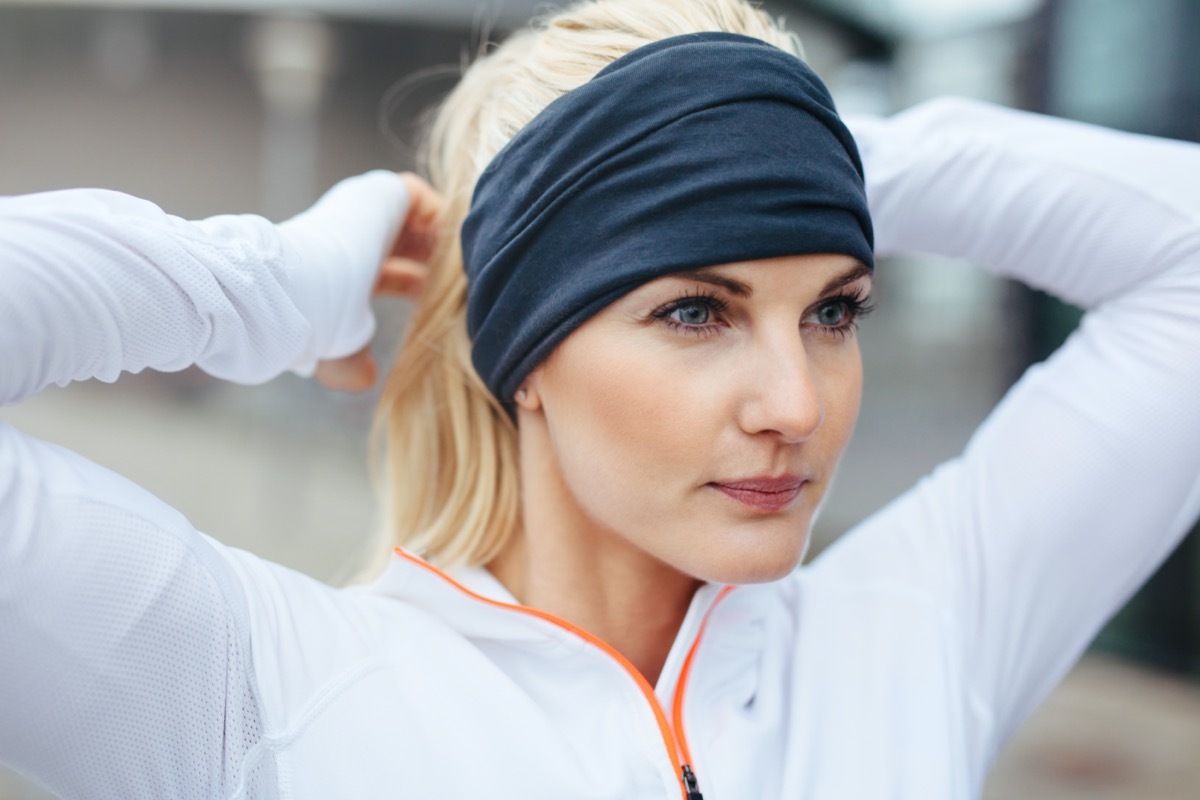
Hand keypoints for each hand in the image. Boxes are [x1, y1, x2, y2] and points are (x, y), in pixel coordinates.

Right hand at [314, 173, 442, 391]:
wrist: (299, 288)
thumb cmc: (312, 320)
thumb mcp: (335, 347)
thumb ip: (350, 363)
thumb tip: (364, 380)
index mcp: (344, 267)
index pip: (392, 271)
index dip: (417, 286)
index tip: (437, 307)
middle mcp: (354, 232)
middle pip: (413, 243)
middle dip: (438, 266)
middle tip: (459, 290)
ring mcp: (367, 208)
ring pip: (423, 220)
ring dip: (444, 245)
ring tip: (461, 274)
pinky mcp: (381, 191)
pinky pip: (425, 198)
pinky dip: (442, 222)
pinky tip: (449, 253)